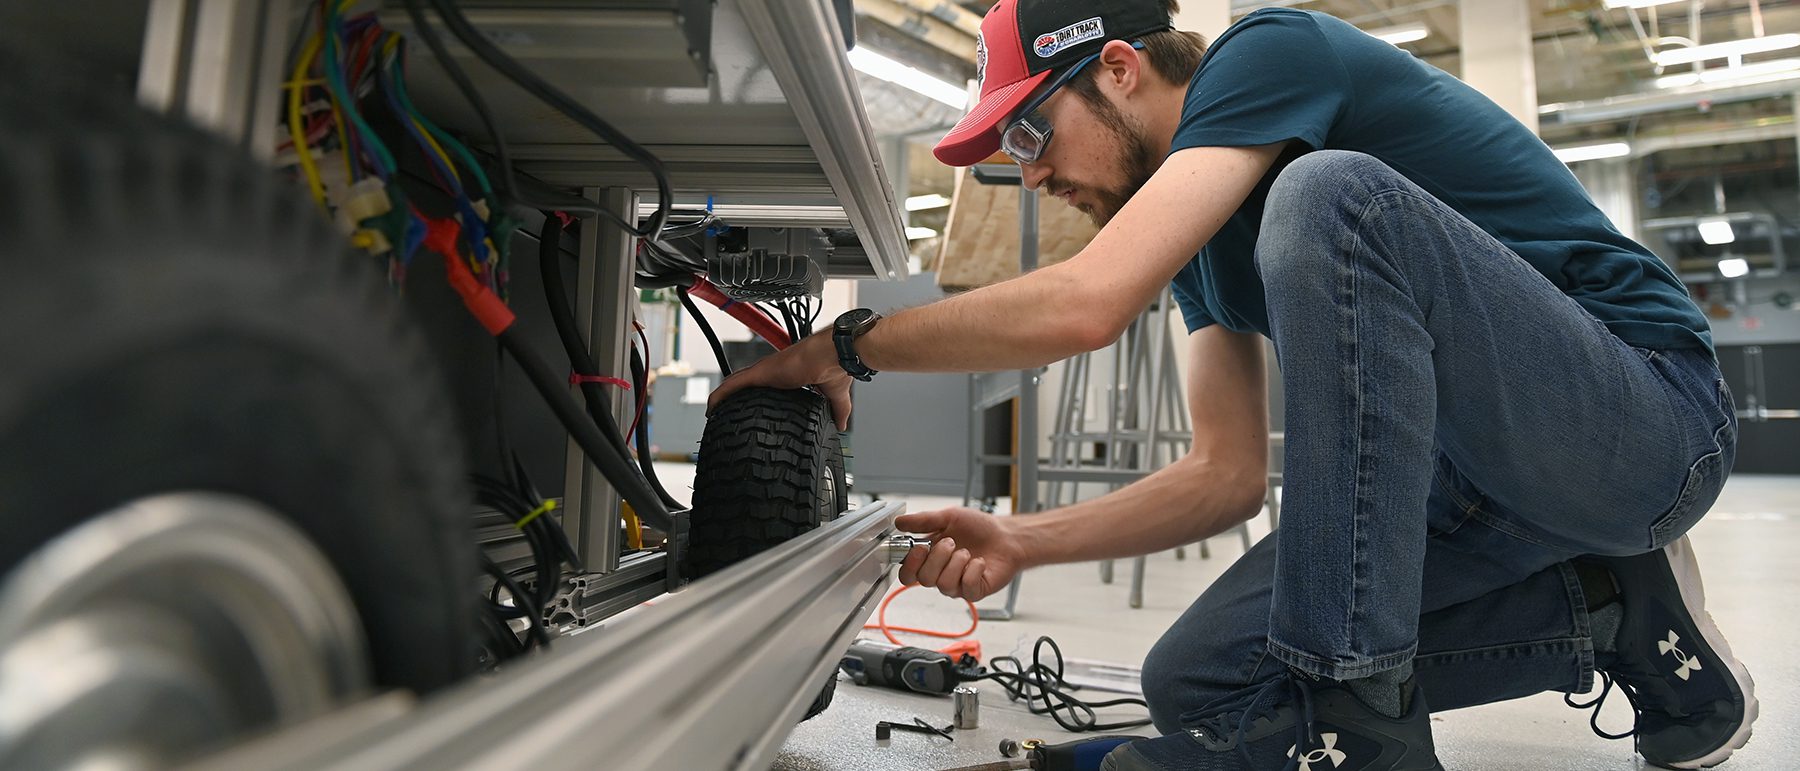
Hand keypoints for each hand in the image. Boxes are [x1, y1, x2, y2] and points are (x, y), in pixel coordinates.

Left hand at [706, 332, 853, 430]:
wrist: (835, 354)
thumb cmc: (834, 366)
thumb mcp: (834, 394)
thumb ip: (836, 409)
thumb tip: (841, 424)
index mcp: (788, 377)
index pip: (765, 387)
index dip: (755, 397)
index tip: (749, 410)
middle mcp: (774, 372)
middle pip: (746, 384)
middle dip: (734, 397)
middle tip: (724, 412)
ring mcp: (766, 371)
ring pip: (735, 383)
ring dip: (723, 396)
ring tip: (712, 410)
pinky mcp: (762, 372)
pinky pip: (733, 384)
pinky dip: (721, 395)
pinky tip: (711, 407)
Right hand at [895, 507, 1027, 601]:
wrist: (1006, 535)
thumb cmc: (978, 528)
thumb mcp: (949, 517)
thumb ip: (924, 521)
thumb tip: (900, 522)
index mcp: (929, 559)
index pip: (907, 574)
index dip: (909, 564)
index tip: (919, 547)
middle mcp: (940, 574)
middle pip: (923, 579)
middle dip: (937, 558)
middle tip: (951, 543)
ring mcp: (957, 585)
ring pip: (944, 584)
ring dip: (956, 563)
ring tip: (967, 551)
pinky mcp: (974, 591)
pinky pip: (966, 586)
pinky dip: (973, 570)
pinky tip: (979, 561)